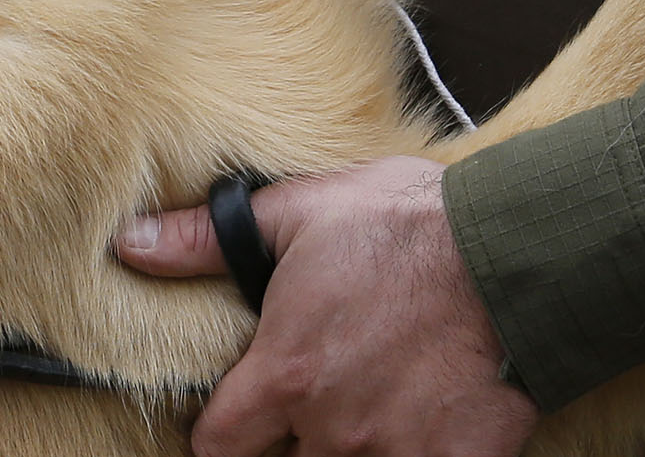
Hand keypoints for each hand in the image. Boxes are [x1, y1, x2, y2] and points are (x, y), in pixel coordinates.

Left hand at [115, 157, 538, 456]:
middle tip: (322, 396)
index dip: (224, 429)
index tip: (245, 408)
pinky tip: (419, 424)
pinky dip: (410, 454)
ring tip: (372, 404)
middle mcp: (331, 430)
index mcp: (285, 375)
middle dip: (294, 439)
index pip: (216, 446)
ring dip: (349, 447)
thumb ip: (205, 240)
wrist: (515, 252)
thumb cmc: (407, 225)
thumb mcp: (299, 212)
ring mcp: (394, 454)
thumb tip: (129, 244)